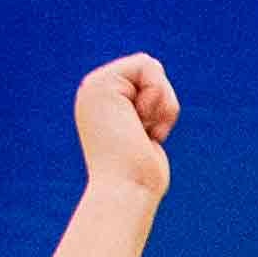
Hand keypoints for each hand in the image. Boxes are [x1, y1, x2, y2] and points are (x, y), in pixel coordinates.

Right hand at [75, 53, 177, 197]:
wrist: (126, 190)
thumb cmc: (140, 177)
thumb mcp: (147, 140)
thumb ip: (145, 118)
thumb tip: (147, 129)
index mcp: (103, 103)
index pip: (148, 76)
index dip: (161, 104)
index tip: (146, 134)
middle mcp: (94, 91)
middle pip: (152, 68)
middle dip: (163, 102)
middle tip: (144, 133)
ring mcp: (94, 86)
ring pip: (153, 67)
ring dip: (162, 104)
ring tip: (142, 131)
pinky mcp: (101, 84)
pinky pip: (149, 66)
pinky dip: (158, 97)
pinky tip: (142, 124)